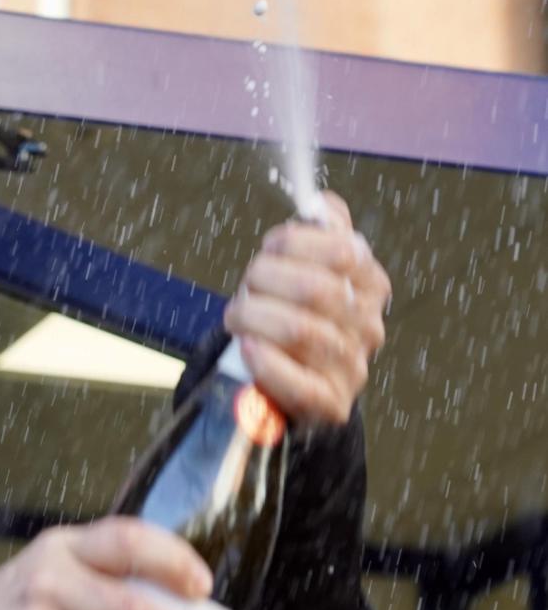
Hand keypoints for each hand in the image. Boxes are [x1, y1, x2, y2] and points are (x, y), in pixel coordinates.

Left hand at [224, 191, 390, 424]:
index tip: (268, 252)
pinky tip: (248, 348)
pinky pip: (299, 382)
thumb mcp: (305, 268)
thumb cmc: (290, 316)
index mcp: (370, 284)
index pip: (339, 249)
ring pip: (300, 330)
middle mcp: (368, 325)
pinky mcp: (330, 404)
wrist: (286, 382)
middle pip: (314, 288)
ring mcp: (352, 367)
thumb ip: (319, 232)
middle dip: (264, 281)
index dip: (291, 244)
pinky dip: (267, 361)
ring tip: (239, 318)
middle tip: (246, 289)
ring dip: (254, 318)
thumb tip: (320, 204)